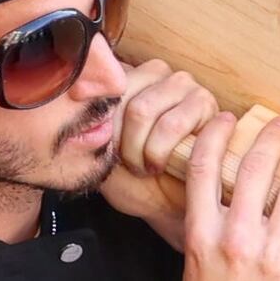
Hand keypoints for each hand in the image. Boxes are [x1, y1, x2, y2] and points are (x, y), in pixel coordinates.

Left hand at [95, 63, 223, 244]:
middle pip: (119, 97)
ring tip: (147, 166)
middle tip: (131, 164)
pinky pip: (172, 124)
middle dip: (121, 142)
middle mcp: (158, 73)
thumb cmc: (134, 178)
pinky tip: (165, 165)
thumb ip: (87, 123)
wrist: (170, 206)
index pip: (102, 86)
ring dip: (140, 150)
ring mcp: (184, 85)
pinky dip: (160, 152)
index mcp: (130, 76)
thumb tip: (73, 94)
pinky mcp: (206, 103)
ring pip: (142, 110)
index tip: (97, 141)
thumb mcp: (101, 150)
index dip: (97, 121)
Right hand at [167, 109, 279, 280]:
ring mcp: (274, 259)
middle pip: (258, 167)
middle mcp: (237, 241)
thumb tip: (225, 202)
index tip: (228, 117)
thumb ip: (210, 235)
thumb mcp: (195, 273)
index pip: (205, 169)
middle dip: (276, 135)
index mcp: (203, 238)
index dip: (216, 135)